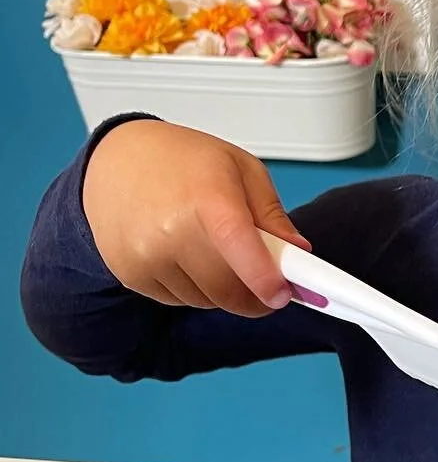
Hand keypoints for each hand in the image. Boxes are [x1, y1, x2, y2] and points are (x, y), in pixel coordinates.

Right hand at [82, 120, 308, 314]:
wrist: (117, 160)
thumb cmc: (184, 160)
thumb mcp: (242, 170)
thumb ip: (272, 215)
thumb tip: (297, 254)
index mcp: (207, 197)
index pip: (240, 247)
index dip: (265, 278)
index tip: (283, 295)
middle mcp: (170, 229)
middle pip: (226, 290)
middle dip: (255, 295)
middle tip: (268, 282)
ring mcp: (145, 255)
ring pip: (205, 300)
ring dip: (224, 290)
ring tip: (217, 252)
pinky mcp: (130, 275)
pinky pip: (178, 301)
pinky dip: (194, 289)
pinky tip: (187, 257)